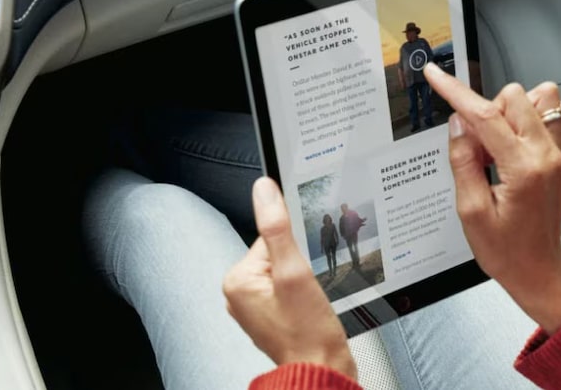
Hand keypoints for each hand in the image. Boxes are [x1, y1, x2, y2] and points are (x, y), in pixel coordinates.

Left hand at [224, 178, 356, 379]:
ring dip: (304, 282)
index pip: (271, 238)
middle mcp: (240, 294)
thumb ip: (277, 227)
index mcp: (238, 280)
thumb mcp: (294, 272)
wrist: (323, 372)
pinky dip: (304, 296)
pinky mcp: (271, 317)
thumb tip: (264, 189)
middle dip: (301, 268)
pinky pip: (289, 291)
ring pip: (287, 273)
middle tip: (308, 292)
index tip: (305, 270)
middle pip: (279, 255)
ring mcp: (256, 308)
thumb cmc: (309, 333)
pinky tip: (310, 311)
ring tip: (309, 305)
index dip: (297, 250)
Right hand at [425, 64, 560, 333]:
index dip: (455, 92)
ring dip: (515, 111)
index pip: (485, 116)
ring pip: (543, 97)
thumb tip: (459, 124)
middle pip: (515, 96)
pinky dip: (544, 116)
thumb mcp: (470, 212)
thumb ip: (464, 162)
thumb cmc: (507, 250)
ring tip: (501, 143)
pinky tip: (526, 138)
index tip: (437, 77)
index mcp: (522, 169)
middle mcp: (548, 155)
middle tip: (478, 146)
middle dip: (488, 111)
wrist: (539, 269)